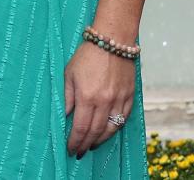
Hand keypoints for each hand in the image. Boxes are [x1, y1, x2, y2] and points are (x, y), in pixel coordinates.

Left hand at [64, 41, 135, 157]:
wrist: (112, 41)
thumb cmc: (86, 55)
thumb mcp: (69, 74)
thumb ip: (67, 97)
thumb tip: (64, 116)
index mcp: (87, 97)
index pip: (80, 127)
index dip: (75, 141)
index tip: (70, 149)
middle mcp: (104, 101)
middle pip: (95, 131)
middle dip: (86, 144)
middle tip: (79, 152)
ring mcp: (119, 100)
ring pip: (111, 128)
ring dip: (101, 140)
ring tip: (92, 145)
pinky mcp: (129, 96)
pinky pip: (123, 118)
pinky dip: (114, 128)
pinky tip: (107, 132)